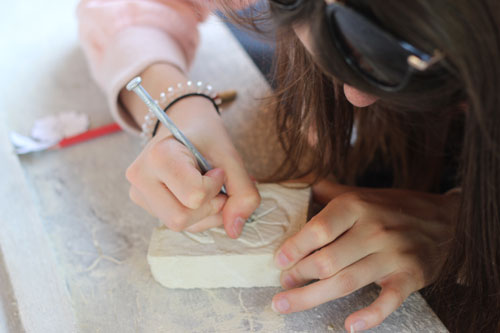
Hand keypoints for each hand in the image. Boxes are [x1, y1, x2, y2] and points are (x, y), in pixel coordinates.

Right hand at [123, 64, 259, 237]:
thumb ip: (242, 192)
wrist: (184, 123)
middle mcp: (140, 176)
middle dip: (210, 207)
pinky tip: (196, 195)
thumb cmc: (206, 137)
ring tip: (208, 189)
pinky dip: (196, 216)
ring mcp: (137, 192)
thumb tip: (234, 231)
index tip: (216, 169)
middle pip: (181, 219)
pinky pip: (175, 224)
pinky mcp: (143, 203)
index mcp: (159, 156)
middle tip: (217, 185)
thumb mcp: (231, 157)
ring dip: (206, 214)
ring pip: (179, 225)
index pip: (194, 196)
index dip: (215, 186)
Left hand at [271, 180, 457, 330]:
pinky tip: (350, 326)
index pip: (319, 229)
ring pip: (346, 282)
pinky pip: (388, 301)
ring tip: (287, 303)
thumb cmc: (392, 207)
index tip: (278, 260)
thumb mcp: (360, 192)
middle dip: (298, 275)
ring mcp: (393, 255)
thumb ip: (326, 190)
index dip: (294, 247)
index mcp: (356, 206)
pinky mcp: (410, 277)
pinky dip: (370, 316)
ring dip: (312, 296)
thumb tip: (294, 184)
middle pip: (327, 261)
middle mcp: (374, 229)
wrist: (445, 220)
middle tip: (282, 285)